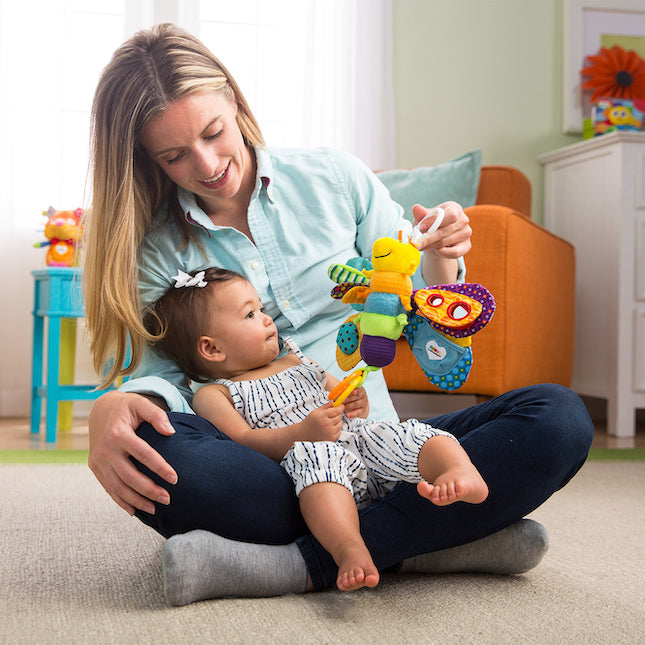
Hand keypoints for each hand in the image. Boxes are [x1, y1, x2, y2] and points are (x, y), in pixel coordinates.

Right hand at [88, 391, 177, 515]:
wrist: (100, 409)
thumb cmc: (126, 407)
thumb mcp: (141, 404)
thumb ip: (157, 416)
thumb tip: (171, 432)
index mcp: (118, 433)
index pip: (143, 454)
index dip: (160, 468)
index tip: (175, 479)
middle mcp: (105, 449)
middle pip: (130, 476)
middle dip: (149, 490)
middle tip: (168, 499)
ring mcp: (97, 460)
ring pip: (117, 487)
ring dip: (136, 500)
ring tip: (155, 509)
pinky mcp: (94, 467)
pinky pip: (108, 487)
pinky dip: (120, 501)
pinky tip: (134, 510)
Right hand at [300, 402, 343, 441]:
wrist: (304, 435)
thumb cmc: (309, 422)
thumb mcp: (315, 412)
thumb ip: (325, 406)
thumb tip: (333, 401)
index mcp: (321, 416)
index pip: (336, 410)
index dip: (340, 407)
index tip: (341, 406)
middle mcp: (326, 424)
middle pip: (339, 416)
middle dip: (337, 414)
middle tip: (332, 414)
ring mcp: (329, 432)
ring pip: (341, 423)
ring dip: (338, 421)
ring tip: (330, 422)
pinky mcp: (331, 438)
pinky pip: (340, 431)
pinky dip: (337, 429)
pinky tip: (330, 428)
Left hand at [341, 386, 368, 418]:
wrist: (356, 405)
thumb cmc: (349, 396)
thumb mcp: (348, 391)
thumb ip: (345, 389)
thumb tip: (340, 387)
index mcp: (360, 389)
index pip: (359, 388)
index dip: (356, 390)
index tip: (352, 391)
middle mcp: (363, 396)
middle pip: (357, 396)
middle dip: (349, 398)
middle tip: (342, 400)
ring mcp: (363, 403)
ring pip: (356, 404)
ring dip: (348, 406)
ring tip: (341, 407)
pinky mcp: (362, 411)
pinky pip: (357, 412)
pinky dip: (352, 414)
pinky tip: (347, 415)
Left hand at [412, 201, 471, 258]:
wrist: (436, 238)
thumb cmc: (430, 224)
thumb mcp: (424, 218)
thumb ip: (421, 214)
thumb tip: (416, 208)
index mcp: (454, 208)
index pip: (450, 215)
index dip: (435, 221)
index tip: (421, 227)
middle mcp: (463, 220)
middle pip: (446, 231)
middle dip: (428, 238)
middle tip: (416, 244)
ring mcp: (466, 233)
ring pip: (446, 242)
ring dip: (431, 246)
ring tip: (423, 245)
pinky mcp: (467, 245)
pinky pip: (454, 253)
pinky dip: (443, 253)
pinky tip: (436, 250)